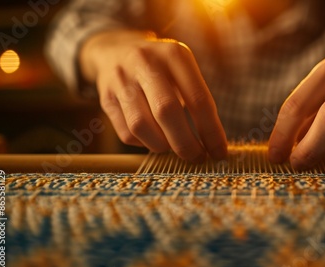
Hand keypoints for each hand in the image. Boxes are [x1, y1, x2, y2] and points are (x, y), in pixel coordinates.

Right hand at [80, 30, 226, 161]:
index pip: (198, 99)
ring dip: (163, 146)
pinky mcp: (105, 98)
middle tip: (198, 157)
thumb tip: (214, 144)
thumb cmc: (162, 69)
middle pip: (167, 112)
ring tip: (173, 147)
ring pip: (141, 126)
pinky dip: (144, 144)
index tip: (220, 152)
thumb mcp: (183, 70)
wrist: (116, 51)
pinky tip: (153, 139)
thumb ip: (197, 100)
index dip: (211, 131)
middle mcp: (145, 63)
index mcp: (174, 55)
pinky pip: (126, 133)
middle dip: (186, 143)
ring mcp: (121, 80)